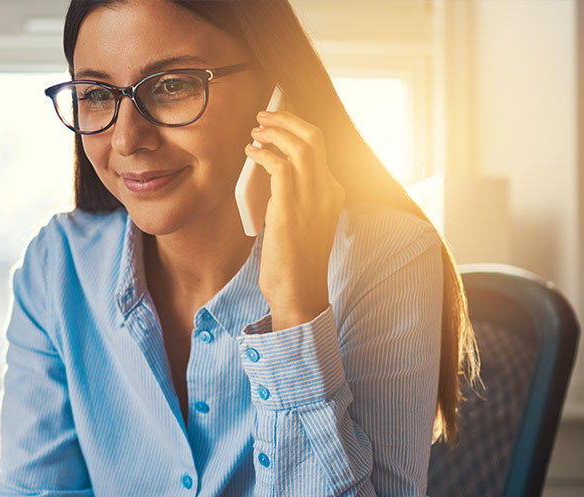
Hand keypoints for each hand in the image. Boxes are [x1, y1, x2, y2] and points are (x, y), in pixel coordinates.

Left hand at [244, 109, 346, 329]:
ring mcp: (312, 199)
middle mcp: (327, 191)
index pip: (319, 148)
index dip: (296, 129)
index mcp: (332, 192)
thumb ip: (292, 197)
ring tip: (255, 130)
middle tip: (264, 116)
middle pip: (314, 137)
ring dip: (274, 131)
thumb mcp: (301, 222)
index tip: (276, 124)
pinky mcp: (290, 209)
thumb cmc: (294, 262)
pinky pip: (280, 166)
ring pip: (300, 145)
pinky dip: (264, 153)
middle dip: (287, 120)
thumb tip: (272, 177)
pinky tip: (251, 153)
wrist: (300, 293)